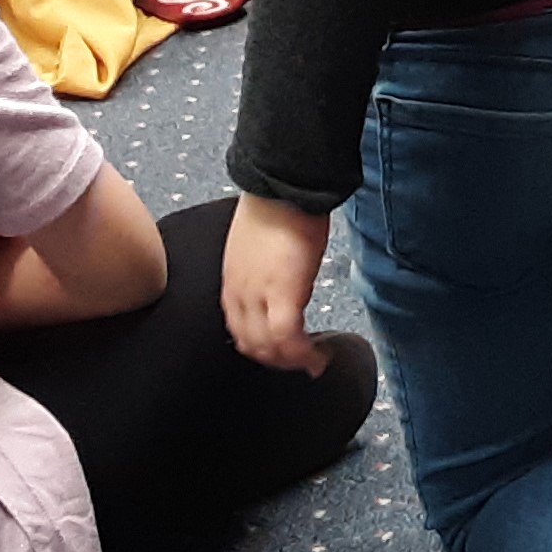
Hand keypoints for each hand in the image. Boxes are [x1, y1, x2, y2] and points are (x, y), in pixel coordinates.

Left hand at [222, 194, 333, 372]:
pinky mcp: (283, 294)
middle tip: (301, 364)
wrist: (284, 187)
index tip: (281, 352)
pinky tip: (319, 356)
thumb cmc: (278, 206)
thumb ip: (263, 268)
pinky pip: (289, 339)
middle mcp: (239, 294)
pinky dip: (303, 354)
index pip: (238, 330)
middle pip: (250, 345)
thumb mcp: (258, 246)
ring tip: (314, 362)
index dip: (260, 348)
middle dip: (277, 361)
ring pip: (268, 348)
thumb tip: (280, 275)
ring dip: (291, 362)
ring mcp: (258, 296)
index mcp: (232, 282)